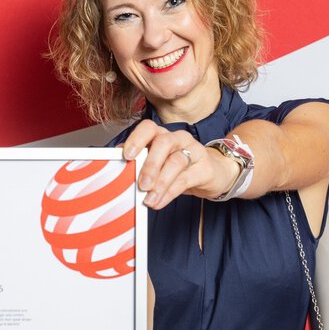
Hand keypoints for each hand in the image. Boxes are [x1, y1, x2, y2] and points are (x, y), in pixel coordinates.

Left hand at [122, 119, 238, 208]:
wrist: (212, 173)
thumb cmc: (178, 169)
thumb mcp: (158, 164)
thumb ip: (139, 164)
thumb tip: (116, 168)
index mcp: (161, 135)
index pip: (148, 128)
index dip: (136, 139)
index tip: (126, 155)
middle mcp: (178, 138)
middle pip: (163, 143)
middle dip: (150, 164)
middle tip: (141, 184)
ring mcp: (193, 151)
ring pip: (176, 162)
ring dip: (160, 183)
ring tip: (149, 200)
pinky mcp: (205, 168)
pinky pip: (185, 179)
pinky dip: (169, 193)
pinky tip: (159, 201)